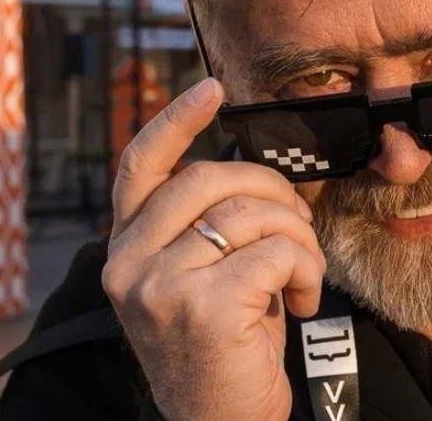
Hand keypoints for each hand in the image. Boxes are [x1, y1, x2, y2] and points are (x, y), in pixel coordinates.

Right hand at [102, 78, 325, 420]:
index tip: (212, 88)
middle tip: (297, 224)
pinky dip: (306, 269)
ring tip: (301, 275)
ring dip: (298, 238)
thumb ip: (207, 224)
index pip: (141, 166)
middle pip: (212, 178)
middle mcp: (127, 263)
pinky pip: (277, 251)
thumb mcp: (200, 274)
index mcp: (125, 248)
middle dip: (273, 191)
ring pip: (252, 214)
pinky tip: (301, 300)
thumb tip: (257, 171)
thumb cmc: (224, 342)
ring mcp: (158, 285)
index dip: (176, 120)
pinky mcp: (201, 307)